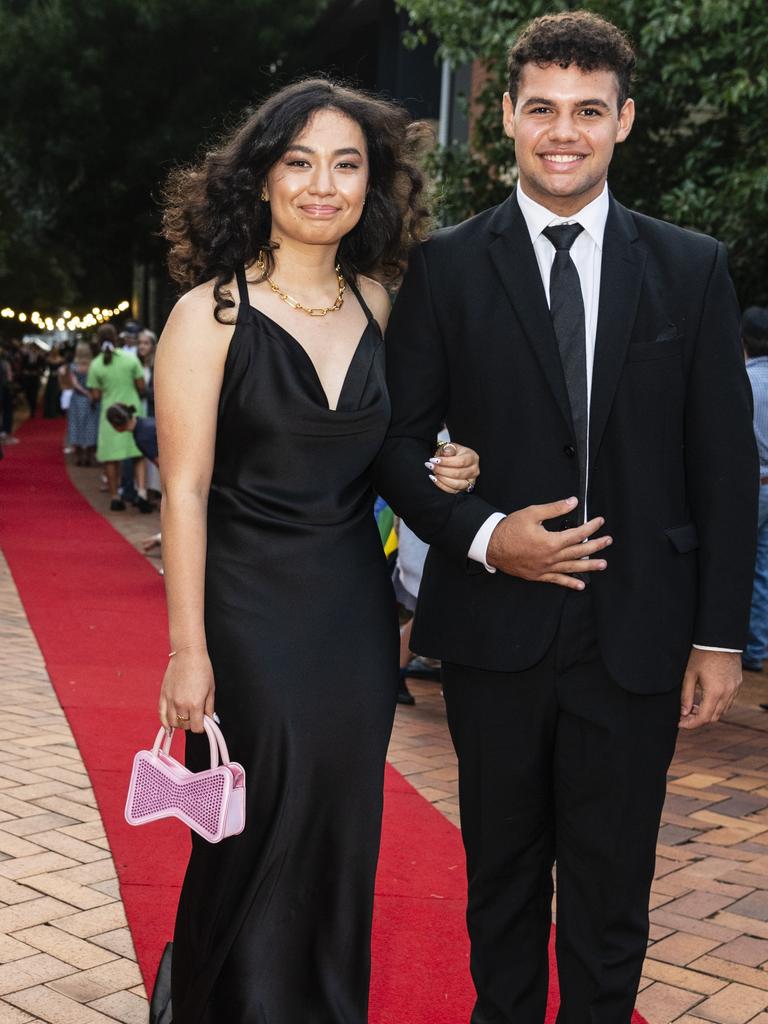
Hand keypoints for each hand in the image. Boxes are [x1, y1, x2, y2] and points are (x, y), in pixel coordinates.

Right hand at [158, 647, 214, 733]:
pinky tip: (169, 726)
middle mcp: (181, 704)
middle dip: (191, 723)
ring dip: (180, 723)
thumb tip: (210, 719)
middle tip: (195, 716)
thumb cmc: (202, 668)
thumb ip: (210, 707)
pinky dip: (165, 723)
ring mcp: (170, 700)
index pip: (197, 728)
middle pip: (185, 726)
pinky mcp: (163, 695)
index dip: (201, 727)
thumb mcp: (211, 689)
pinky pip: (161, 715)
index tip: (203, 723)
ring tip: (185, 716)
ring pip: (173, 723)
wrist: (188, 654)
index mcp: (195, 704)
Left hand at [426, 442, 478, 493]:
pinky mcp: (464, 488)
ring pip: (456, 484)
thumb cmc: (453, 452)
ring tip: (433, 472)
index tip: (434, 460)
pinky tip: (434, 479)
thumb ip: (449, 449)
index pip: (460, 462)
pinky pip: (452, 491)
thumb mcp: (451, 447)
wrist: (455, 459)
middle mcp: (474, 470)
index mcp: (472, 457)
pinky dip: (442, 486)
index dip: (446, 462)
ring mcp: (470, 481)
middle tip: (430, 466)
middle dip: (442, 470)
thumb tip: (446, 453)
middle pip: (458, 474)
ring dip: (442, 479)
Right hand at [486, 497, 610, 589]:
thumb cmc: (510, 529)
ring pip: (572, 567)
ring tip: (602, 564)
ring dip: (589, 566)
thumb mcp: (532, 513)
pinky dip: (569, 583)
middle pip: (579, 551)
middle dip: (595, 546)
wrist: (491, 546)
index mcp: (551, 541)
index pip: (577, 534)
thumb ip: (554, 508)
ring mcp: (545, 568)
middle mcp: (551, 557)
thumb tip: (573, 502)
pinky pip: (557, 580)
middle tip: (608, 541)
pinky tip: (580, 585)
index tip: (599, 521)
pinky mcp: (538, 575)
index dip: (591, 527)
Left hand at [679, 648, 740, 729]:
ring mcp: (734, 689)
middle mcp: (727, 693)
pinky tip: (706, 699)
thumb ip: (686, 695)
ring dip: (708, 712)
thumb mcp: (689, 674)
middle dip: (698, 719)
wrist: (719, 640)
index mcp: (714, 692)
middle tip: (684, 715)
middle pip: (714, 717)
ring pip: (722, 711)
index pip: (703, 718)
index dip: (691, 724)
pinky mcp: (737, 684)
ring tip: (693, 707)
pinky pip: (729, 702)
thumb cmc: (701, 654)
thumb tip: (683, 712)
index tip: (680, 723)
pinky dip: (717, 705)